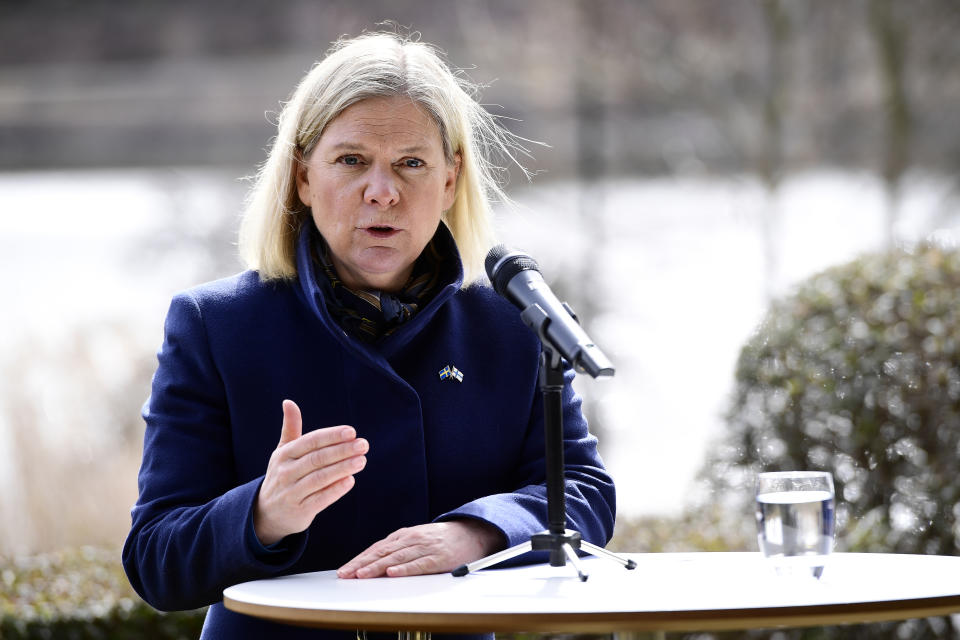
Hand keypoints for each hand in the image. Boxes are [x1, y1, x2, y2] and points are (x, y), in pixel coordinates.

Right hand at [253, 400, 368, 545]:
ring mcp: (291, 493)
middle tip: (363, 445)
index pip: (310, 442)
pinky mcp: (300, 511)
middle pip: (317, 459)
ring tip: (362, 461)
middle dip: (342, 451)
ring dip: (342, 468)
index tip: (352, 432)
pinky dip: (335, 490)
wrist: (266, 513)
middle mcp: (285, 472)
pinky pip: (319, 499)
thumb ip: (291, 428)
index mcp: (284, 454)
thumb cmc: (283, 475)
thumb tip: (288, 402)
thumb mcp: (283, 452)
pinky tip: (350, 481)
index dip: (331, 436)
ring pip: (319, 478)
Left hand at [337, 520, 505, 578]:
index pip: (376, 548)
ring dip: (377, 567)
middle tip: (346, 574)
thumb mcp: (415, 539)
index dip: (359, 559)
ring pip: (397, 558)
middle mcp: (411, 539)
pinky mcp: (438, 557)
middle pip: (382, 552)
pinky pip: (419, 564)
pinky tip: (393, 573)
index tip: (345, 570)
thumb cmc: (439, 539)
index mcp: (403, 535)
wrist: (471, 533)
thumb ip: (396, 549)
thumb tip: (372, 563)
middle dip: (362, 564)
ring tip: (362, 575)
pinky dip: (405, 569)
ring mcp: (424, 547)